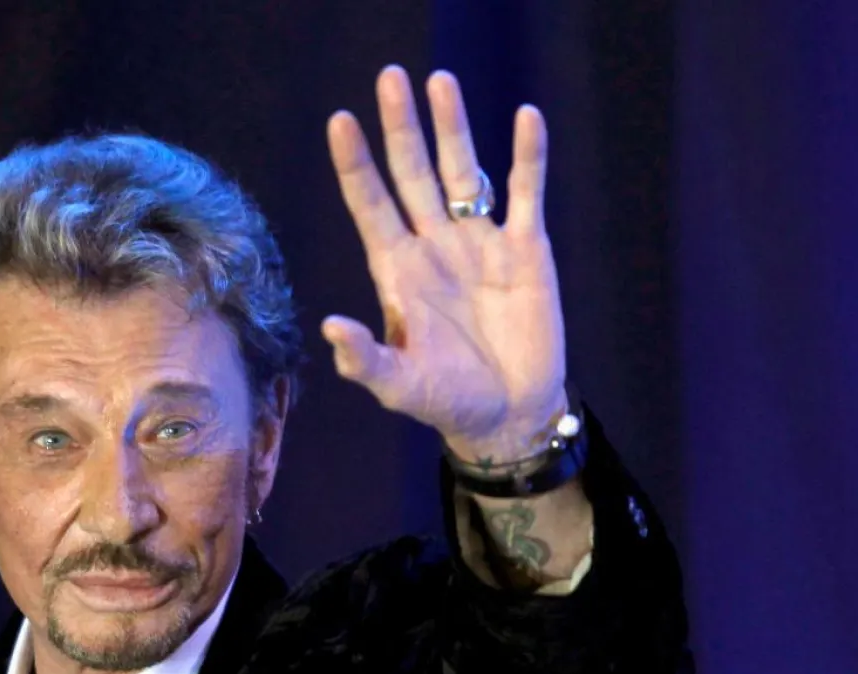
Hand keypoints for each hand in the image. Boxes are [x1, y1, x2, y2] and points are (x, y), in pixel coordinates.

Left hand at [324, 66, 566, 462]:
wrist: (509, 414)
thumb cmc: (447, 401)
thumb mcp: (398, 387)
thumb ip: (365, 359)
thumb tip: (330, 327)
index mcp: (397, 271)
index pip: (370, 205)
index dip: (355, 164)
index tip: (340, 121)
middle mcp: (434, 245)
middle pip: (412, 173)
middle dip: (401, 127)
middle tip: (390, 76)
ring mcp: (479, 242)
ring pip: (462, 171)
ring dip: (453, 127)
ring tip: (440, 80)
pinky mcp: (525, 250)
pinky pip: (525, 193)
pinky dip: (527, 158)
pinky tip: (527, 118)